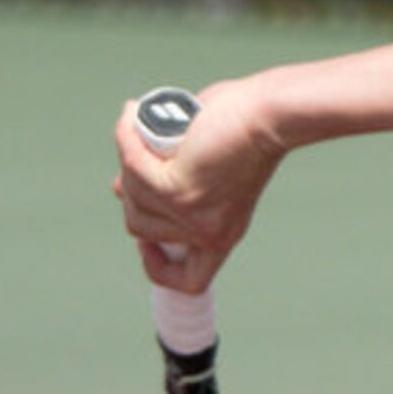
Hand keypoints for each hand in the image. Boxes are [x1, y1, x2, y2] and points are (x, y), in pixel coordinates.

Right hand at [111, 84, 284, 293]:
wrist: (272, 113)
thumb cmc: (248, 126)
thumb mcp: (204, 166)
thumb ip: (165, 181)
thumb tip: (120, 188)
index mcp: (222, 234)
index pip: (190, 280)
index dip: (160, 266)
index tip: (147, 240)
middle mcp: (208, 232)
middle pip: (141, 226)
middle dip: (133, 191)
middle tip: (140, 153)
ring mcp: (191, 215)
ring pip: (134, 196)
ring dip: (129, 160)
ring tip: (139, 124)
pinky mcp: (178, 190)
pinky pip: (135, 168)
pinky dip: (128, 140)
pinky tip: (132, 114)